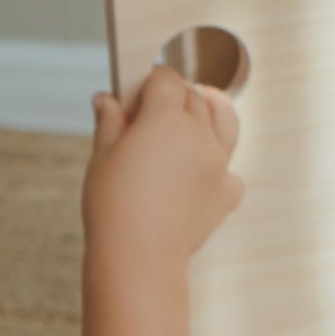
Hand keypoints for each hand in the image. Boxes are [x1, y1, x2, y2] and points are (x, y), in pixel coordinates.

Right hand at [83, 65, 243, 266]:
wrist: (139, 255)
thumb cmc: (113, 205)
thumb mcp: (102, 156)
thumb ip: (109, 122)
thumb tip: (105, 99)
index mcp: (167, 118)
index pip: (166, 80)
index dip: (150, 81)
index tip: (137, 91)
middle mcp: (200, 135)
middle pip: (194, 97)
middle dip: (175, 95)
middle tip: (152, 109)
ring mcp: (218, 164)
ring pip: (225, 122)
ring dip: (211, 111)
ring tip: (197, 114)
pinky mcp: (226, 194)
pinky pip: (232, 171)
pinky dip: (222, 167)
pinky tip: (204, 172)